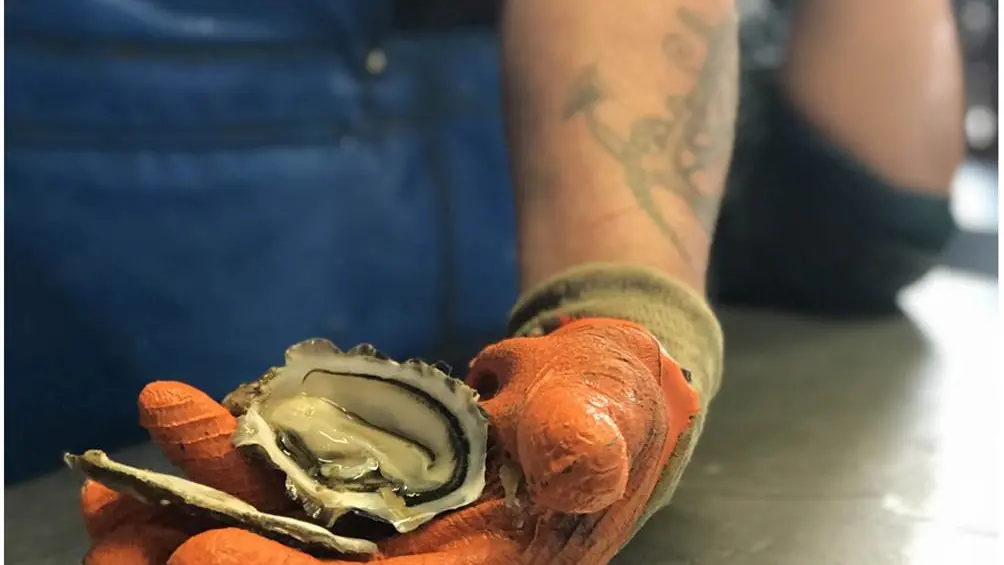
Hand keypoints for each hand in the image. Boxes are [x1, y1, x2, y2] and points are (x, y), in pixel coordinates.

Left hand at [80, 318, 698, 564]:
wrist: (585, 384)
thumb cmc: (606, 402)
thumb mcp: (609, 417)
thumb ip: (591, 445)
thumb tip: (580, 463)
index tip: (204, 556)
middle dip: (209, 556)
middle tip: (116, 522)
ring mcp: (383, 527)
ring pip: (278, 530)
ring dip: (192, 508)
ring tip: (115, 477)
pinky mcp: (360, 484)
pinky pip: (281, 479)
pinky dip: (223, 463)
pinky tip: (169, 430)